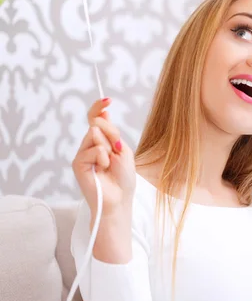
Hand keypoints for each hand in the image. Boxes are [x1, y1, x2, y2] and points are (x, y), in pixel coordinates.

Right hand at [72, 98, 135, 219]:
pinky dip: (103, 158)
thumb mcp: (123, 151)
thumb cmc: (123, 178)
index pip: (96, 119)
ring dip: (108, 148)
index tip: (108, 100)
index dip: (99, 108)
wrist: (119, 200)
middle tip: (116, 152)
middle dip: (112, 135)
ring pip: (94, 134)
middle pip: (97, 124)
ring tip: (109, 164)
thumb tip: (101, 116)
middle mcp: (90, 145)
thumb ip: (112, 134)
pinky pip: (93, 149)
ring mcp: (83, 153)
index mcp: (102, 141)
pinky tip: (102, 169)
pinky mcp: (78, 163)